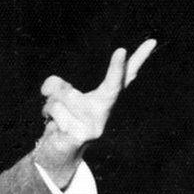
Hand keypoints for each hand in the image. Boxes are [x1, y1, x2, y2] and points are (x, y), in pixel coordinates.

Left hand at [33, 39, 155, 187]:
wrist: (61, 150)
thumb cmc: (64, 115)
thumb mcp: (61, 94)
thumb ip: (57, 85)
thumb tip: (49, 88)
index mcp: (106, 97)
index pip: (126, 76)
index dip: (137, 60)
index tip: (146, 43)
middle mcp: (105, 110)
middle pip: (112, 87)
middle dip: (118, 69)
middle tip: (122, 50)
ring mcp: (95, 124)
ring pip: (66, 95)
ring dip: (52, 102)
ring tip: (57, 114)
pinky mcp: (81, 135)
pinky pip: (55, 110)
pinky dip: (48, 114)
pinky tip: (56, 126)